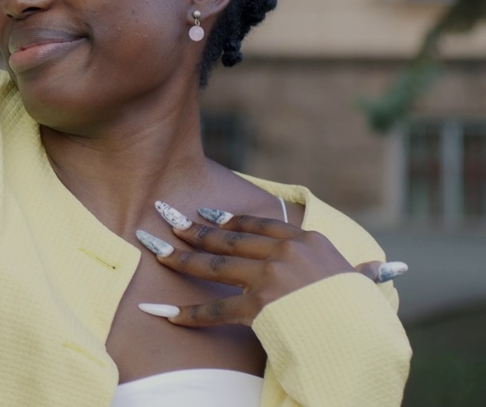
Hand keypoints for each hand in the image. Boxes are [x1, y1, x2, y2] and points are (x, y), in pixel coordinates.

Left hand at [134, 202, 406, 326]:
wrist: (362, 336)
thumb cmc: (362, 313)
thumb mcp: (359, 283)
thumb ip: (360, 272)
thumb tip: (394, 269)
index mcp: (307, 242)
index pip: (261, 226)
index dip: (232, 220)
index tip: (208, 214)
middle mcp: (284, 254)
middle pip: (230, 239)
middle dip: (195, 229)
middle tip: (168, 218)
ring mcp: (269, 278)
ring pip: (215, 264)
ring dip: (181, 257)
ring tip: (155, 248)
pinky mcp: (258, 306)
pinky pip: (215, 309)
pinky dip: (187, 313)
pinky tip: (162, 311)